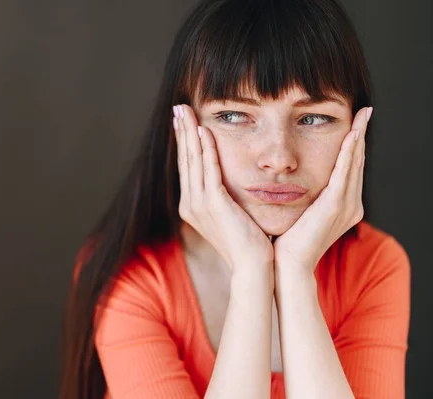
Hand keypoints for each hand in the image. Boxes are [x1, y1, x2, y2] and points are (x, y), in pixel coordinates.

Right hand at [173, 104, 273, 269]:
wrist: (254, 266)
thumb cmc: (248, 241)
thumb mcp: (232, 215)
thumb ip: (224, 196)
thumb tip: (229, 180)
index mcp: (192, 206)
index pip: (187, 167)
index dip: (184, 142)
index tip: (184, 121)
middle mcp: (190, 204)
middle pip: (184, 160)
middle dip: (181, 132)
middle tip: (179, 107)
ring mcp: (199, 204)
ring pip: (192, 160)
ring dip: (189, 133)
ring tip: (185, 111)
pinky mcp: (213, 204)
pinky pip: (208, 170)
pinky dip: (205, 149)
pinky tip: (204, 131)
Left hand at [273, 106, 372, 272]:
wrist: (287, 264)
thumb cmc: (286, 240)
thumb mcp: (299, 212)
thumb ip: (304, 195)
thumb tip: (292, 178)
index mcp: (342, 206)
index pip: (349, 169)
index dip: (352, 146)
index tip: (354, 124)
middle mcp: (350, 205)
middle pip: (356, 163)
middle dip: (359, 136)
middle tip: (364, 112)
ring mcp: (346, 206)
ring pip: (354, 164)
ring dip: (358, 138)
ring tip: (362, 116)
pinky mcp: (336, 206)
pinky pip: (345, 173)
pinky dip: (349, 153)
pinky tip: (352, 135)